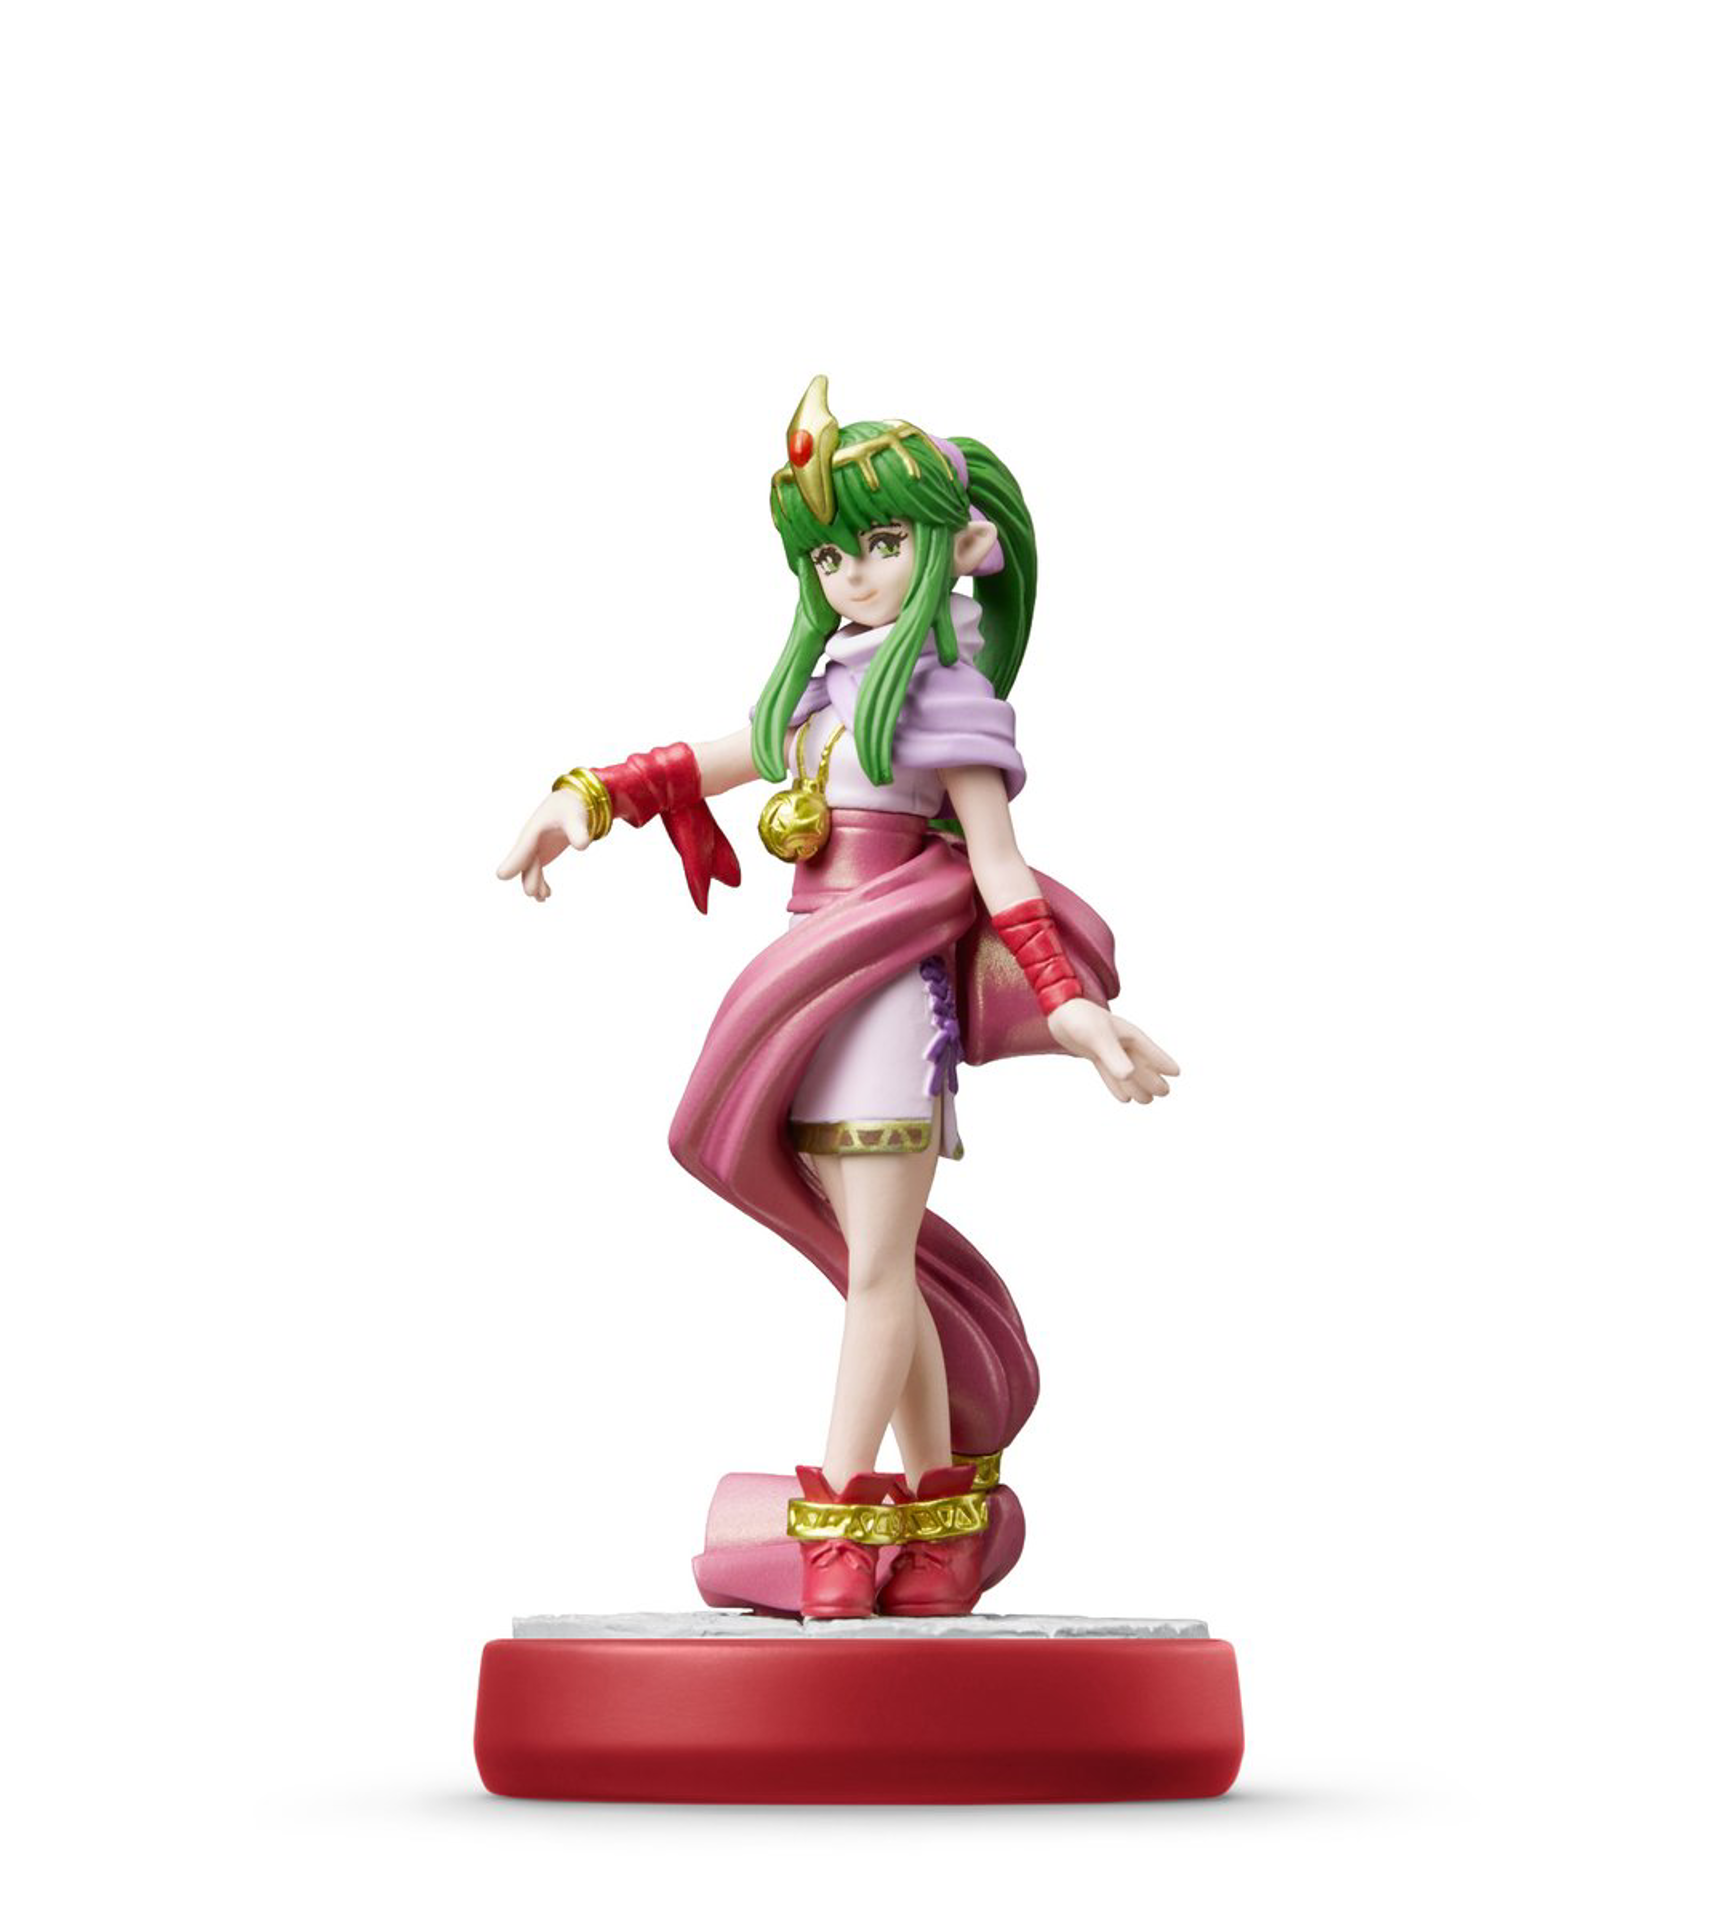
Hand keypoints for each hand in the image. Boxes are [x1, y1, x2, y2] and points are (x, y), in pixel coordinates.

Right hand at [495, 789, 590, 901]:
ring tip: (543, 897)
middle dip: (529, 878)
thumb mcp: (576, 817)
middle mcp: (530, 841)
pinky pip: (536, 872)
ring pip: (530, 871)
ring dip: (535, 884)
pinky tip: (547, 895)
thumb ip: (578, 831)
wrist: (571, 802)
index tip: (501, 876)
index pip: (523, 848)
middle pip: (526, 863)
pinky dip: (540, 884)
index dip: (513, 862)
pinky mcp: (542, 854)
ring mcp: (534, 849)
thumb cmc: (571, 807)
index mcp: (534, 829)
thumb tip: (582, 845)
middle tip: (532, 893)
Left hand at [1046, 1000, 1179, 1104]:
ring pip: (1128, 1071)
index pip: (1152, 1052)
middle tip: (1164, 1093)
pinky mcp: (1095, 1053)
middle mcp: (1122, 1042)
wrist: (1059, 1011)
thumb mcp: (1099, 1038)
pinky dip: (1118, 1085)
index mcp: (1129, 1035)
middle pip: (1143, 1064)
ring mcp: (1109, 1048)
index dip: (1164, 1063)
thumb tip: (1129, 1076)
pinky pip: (1111, 1073)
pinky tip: (1123, 1098)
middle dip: (1153, 1079)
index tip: (1177, 1073)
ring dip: (1137, 1086)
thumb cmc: (1081, 1019)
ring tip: (1147, 1101)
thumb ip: (1114, 1057)